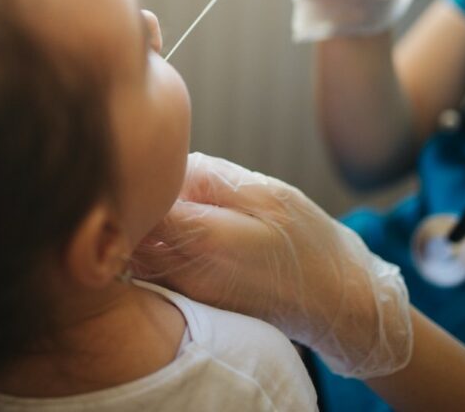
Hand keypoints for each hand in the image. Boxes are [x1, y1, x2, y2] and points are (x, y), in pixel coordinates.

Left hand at [134, 152, 411, 378]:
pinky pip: (150, 270)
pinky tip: (172, 232)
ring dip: (138, 226)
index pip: (137, 205)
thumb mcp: (267, 194)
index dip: (133, 180)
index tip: (143, 161)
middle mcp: (184, 272)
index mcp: (203, 237)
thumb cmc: (308, 242)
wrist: (336, 303)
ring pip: (135, 254)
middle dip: (131, 203)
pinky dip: (150, 248)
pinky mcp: (190, 303)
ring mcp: (184, 293)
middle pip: (128, 232)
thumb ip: (210, 177)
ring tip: (163, 203)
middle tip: (147, 178)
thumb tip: (167, 165)